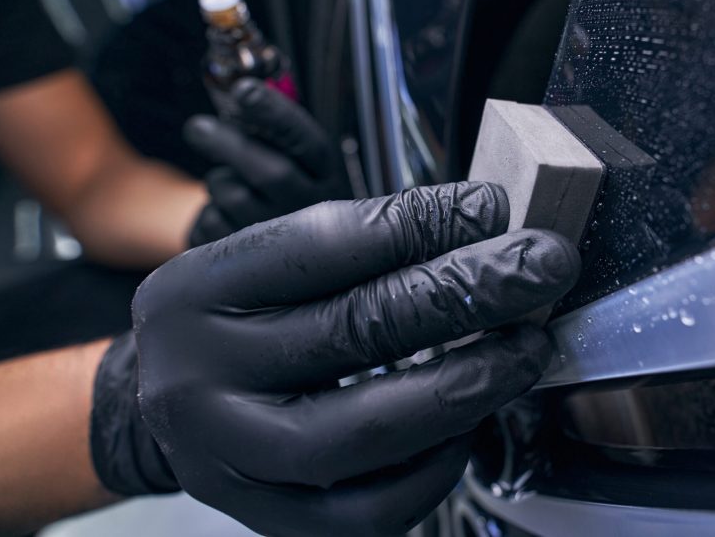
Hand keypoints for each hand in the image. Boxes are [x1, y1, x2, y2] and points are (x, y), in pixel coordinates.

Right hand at [90, 182, 579, 535]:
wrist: (172, 406)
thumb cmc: (240, 323)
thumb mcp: (274, 265)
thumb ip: (366, 244)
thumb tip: (483, 222)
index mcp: (199, 291)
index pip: (323, 246)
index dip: (421, 224)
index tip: (492, 209)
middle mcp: (200, 377)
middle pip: (355, 329)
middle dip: (470, 292)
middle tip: (543, 268)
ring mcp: (231, 459)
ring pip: (366, 431)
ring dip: (468, 384)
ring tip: (525, 350)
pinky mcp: (270, 520)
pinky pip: (373, 508)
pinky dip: (438, 464)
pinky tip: (468, 425)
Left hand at [184, 77, 341, 245]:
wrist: (285, 251)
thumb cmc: (282, 190)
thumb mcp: (291, 159)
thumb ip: (270, 131)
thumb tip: (236, 95)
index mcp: (325, 175)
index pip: (306, 141)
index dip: (275, 114)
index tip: (243, 90)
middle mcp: (312, 209)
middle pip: (271, 172)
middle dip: (227, 144)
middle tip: (197, 127)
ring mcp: (283, 240)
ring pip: (235, 197)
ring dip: (219, 181)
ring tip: (227, 183)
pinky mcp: (249, 262)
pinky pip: (212, 224)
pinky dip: (206, 212)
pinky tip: (223, 214)